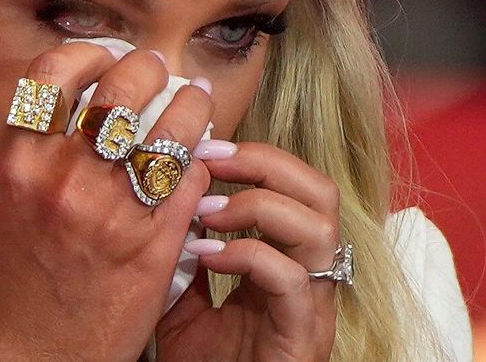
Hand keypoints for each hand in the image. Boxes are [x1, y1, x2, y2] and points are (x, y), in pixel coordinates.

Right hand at [0, 42, 213, 359]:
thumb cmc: (17, 281)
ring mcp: (110, 209)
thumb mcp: (7, 205)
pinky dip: (198, 163)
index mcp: (17, 163)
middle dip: (148, 68)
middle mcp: (61, 177)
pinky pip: (190, 179)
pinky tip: (198, 160)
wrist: (33, 353)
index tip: (107, 56)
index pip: (52, 73)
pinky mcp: (152, 242)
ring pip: (170, 127)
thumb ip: (37, 152)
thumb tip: (88, 105)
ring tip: (196, 102)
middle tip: (160, 71)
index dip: (88, 52)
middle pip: (121, 88)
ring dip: (190, 106)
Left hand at [156, 142, 341, 360]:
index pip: (295, 183)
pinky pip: (289, 278)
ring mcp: (311, 304)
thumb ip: (182, 248)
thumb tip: (165, 193)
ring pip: (318, 225)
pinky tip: (204, 256)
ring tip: (206, 212)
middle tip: (211, 160)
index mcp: (285, 257)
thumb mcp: (181, 295)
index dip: (253, 155)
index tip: (202, 146)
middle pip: (320, 189)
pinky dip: (246, 254)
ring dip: (256, 205)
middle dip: (265, 161)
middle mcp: (308, 274)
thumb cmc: (200, 361)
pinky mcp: (303, 336)